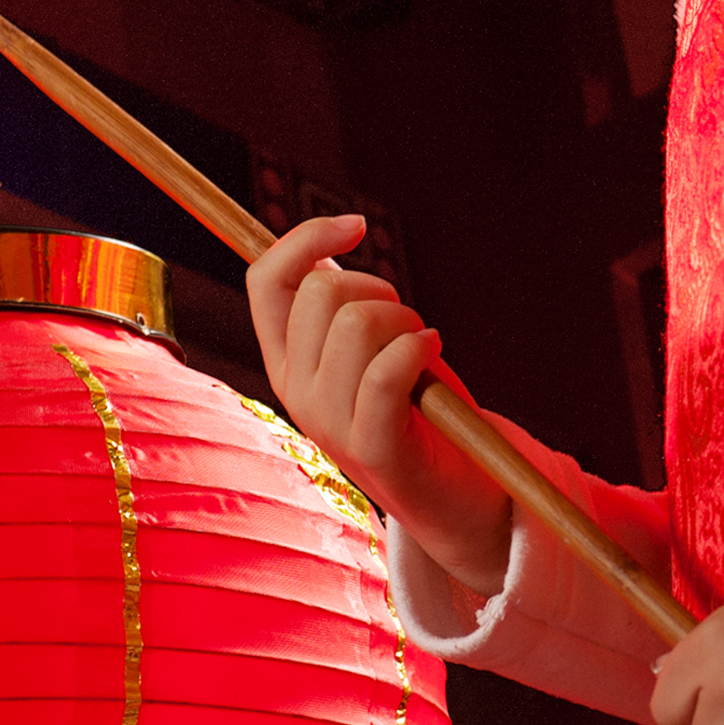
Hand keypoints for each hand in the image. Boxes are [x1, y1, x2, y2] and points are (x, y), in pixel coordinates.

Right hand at [244, 211, 514, 598]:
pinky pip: (385, 371)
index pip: (264, 280)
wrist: (458, 498)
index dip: (306, 238)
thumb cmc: (420, 412)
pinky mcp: (372, 446)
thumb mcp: (368, 352)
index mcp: (285, 364)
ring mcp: (328, 423)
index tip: (357, 226)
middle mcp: (294, 392)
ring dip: (405, 320)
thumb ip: (341, 309)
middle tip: (407, 324)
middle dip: (378, 289)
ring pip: (356, 323)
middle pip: (320, 292)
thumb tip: (324, 248)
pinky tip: (433, 354)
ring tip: (422, 347)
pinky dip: (418, 348)